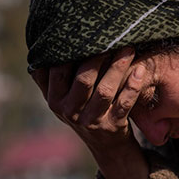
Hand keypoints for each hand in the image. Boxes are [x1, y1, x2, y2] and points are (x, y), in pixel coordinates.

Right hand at [30, 47, 148, 178]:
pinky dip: (133, 86)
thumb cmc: (83, 112)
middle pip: (83, 79)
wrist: (107, 147)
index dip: (70, 51)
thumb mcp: (61, 99)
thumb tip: (39, 44)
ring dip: (118, 67)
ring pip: (105, 90)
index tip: (84, 32)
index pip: (57, 71)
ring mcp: (92, 121)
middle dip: (98, 56)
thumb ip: (49, 78)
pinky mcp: (114, 127)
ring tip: (128, 48)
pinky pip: (125, 103)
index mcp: (54, 101)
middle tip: (111, 37)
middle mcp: (70, 112)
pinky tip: (139, 70)